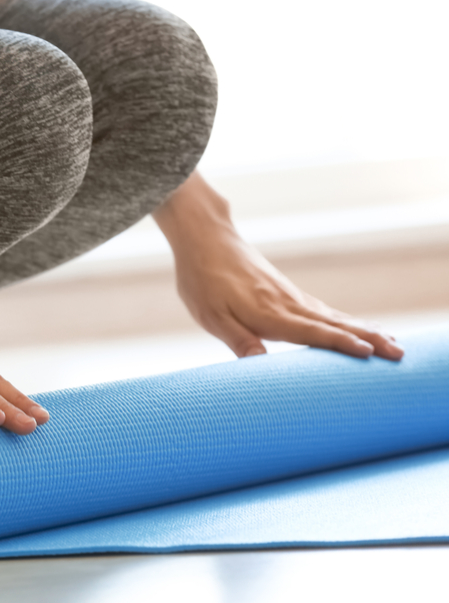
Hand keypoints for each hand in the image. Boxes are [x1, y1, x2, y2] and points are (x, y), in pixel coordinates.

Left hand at [155, 171, 403, 360]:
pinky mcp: (286, 293)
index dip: (340, 344)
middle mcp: (287, 303)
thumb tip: (261, 364)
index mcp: (269, 312)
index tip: (370, 352)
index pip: (312, 331)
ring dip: (364, 330)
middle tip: (399, 352)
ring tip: (392, 342)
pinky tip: (357, 328)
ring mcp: (290, 296)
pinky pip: (323, 310)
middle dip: (369, 338)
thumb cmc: (203, 279)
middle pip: (335, 324)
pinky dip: (345, 321)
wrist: (206, 238)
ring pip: (334, 316)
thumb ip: (238, 340)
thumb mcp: (211, 315)